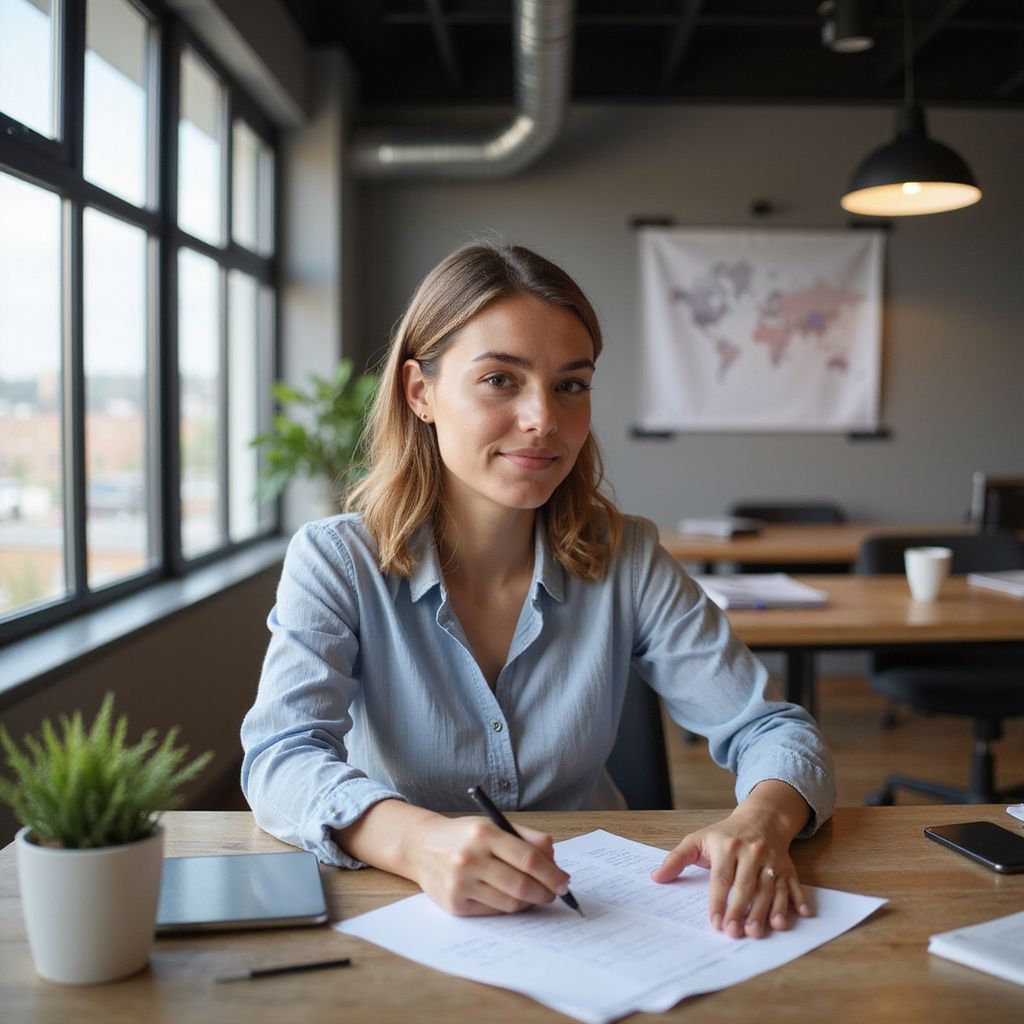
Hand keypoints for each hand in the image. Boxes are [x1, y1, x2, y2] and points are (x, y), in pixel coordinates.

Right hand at [406, 815, 570, 916]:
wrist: (422, 847)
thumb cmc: (465, 836)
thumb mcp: (493, 825)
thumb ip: (527, 838)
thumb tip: (555, 861)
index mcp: (484, 834)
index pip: (528, 859)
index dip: (551, 874)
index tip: (564, 881)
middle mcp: (470, 859)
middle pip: (522, 885)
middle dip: (545, 892)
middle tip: (555, 893)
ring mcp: (460, 884)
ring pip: (510, 902)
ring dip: (529, 902)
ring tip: (535, 895)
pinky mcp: (455, 905)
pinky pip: (493, 911)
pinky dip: (509, 907)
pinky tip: (513, 899)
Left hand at [650, 784, 812, 938]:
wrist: (762, 818)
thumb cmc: (725, 834)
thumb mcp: (698, 840)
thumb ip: (676, 859)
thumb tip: (656, 877)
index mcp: (727, 846)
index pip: (721, 878)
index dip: (718, 901)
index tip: (714, 922)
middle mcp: (752, 853)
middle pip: (746, 886)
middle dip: (740, 910)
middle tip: (734, 933)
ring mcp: (772, 861)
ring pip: (770, 889)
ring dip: (766, 911)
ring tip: (758, 931)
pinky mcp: (788, 869)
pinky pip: (794, 886)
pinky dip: (797, 900)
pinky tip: (799, 916)